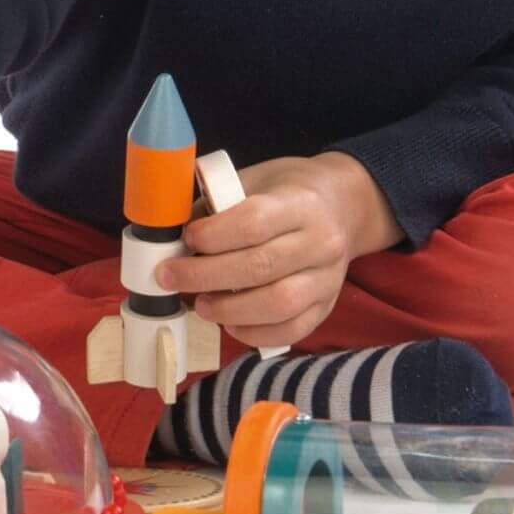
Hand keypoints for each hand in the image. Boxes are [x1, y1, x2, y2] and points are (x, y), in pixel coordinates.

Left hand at [155, 152, 401, 349]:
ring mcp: (328, 278)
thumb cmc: (287, 191)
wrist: (343, 206)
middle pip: (260, 266)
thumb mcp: (255, 179)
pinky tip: (229, 323)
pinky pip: (292, 330)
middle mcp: (321, 242)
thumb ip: (218, 203)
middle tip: (170, 278)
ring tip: (199, 304)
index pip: (253, 222)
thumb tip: (173, 234)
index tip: (185, 239)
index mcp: (300, 203)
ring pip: (278, 304)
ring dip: (229, 310)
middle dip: (206, 276)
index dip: (213, 236)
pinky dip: (255, 333)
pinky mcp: (328, 306)